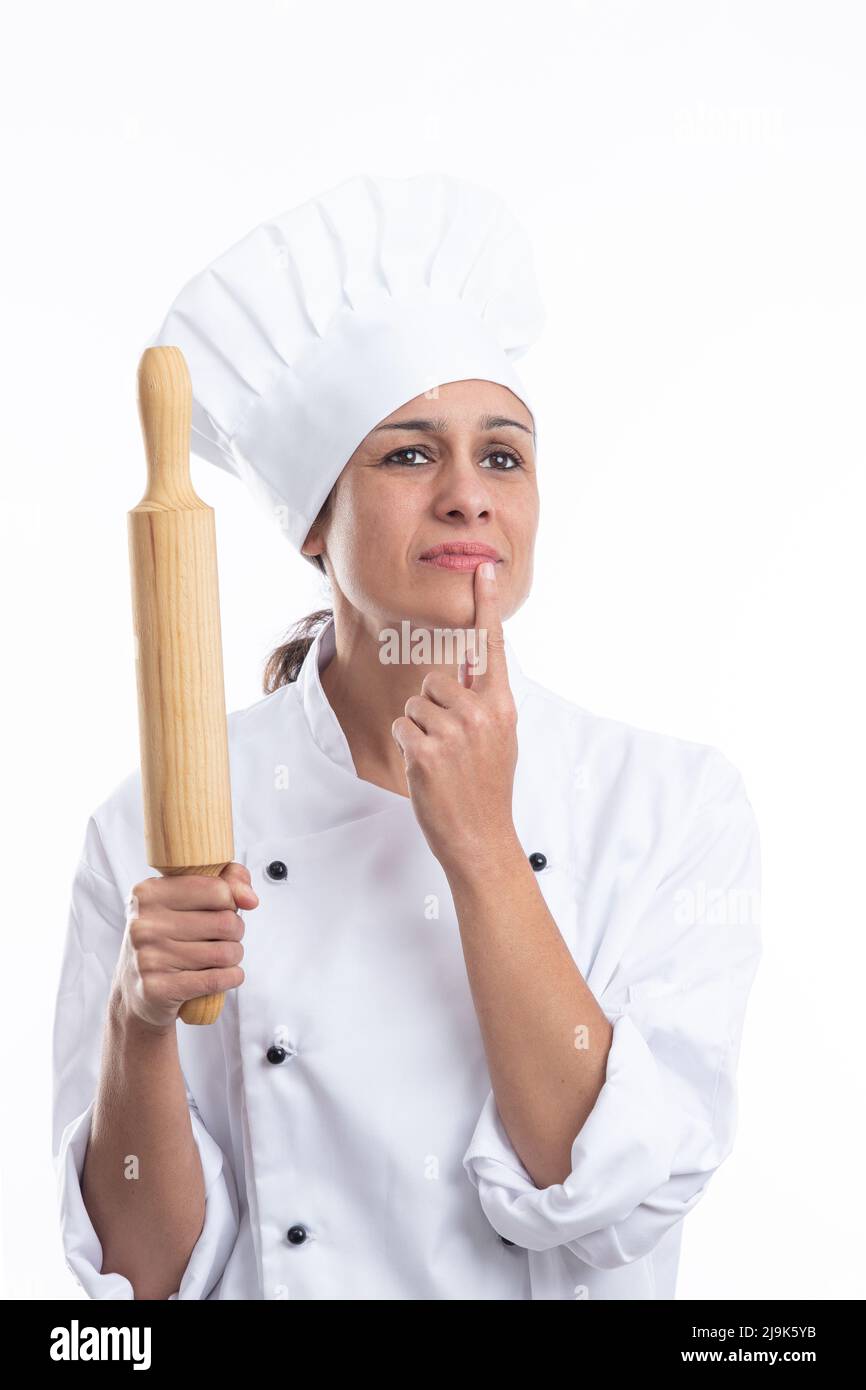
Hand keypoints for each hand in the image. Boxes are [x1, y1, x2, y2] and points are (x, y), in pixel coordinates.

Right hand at [112, 863, 256, 1032]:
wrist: (134, 993)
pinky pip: (216, 979)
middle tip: (223, 938)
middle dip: (235, 932)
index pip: (217, 889)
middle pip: (226, 922)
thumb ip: (227, 881)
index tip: (221, 910)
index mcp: (148, 893)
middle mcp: (144, 924)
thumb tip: (250, 899)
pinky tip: (226, 975)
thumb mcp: (186, 900)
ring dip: (234, 956)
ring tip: (222, 957)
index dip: (230, 902)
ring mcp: (148, 958)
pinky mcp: (157, 989)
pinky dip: (232, 977)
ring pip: (225, 953)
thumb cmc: (166, 939)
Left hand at [391, 560, 519, 875]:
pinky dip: (406, 747)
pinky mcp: (428, 750)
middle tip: (450, 745)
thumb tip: (465, 665)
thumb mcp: (499, 738)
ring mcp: (455, 731)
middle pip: (433, 680)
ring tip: (441, 760)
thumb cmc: (486, 789)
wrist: (481, 839)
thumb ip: (484, 700)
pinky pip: (400, 726)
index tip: (483, 567)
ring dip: (417, 730)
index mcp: (503, 705)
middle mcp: (481, 712)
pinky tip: (427, 770)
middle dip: (431, 709)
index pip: (491, 646)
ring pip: (413, 704)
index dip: (485, 604)